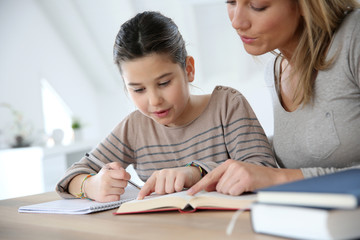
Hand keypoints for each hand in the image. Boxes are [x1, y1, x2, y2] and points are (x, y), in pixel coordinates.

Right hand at [85, 162, 130, 201]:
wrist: (90, 186)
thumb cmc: (102, 177)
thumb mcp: (107, 167)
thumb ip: (116, 165)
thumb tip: (123, 170)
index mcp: (107, 173)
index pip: (123, 174)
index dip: (127, 175)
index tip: (127, 177)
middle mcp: (106, 182)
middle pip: (124, 183)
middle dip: (123, 182)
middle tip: (118, 182)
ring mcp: (104, 191)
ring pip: (122, 191)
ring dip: (120, 189)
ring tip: (114, 187)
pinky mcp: (104, 198)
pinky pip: (117, 198)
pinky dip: (116, 196)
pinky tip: (112, 192)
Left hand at [137, 166, 201, 199]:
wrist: (188, 173)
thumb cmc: (174, 180)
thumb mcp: (163, 183)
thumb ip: (153, 188)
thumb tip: (142, 196)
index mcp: (156, 175)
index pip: (148, 184)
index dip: (143, 192)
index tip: (139, 199)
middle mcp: (162, 172)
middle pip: (159, 191)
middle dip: (165, 193)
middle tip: (169, 189)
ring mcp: (171, 172)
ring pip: (168, 190)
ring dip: (173, 191)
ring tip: (175, 187)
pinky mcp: (180, 174)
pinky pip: (177, 187)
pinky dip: (179, 189)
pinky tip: (180, 185)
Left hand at [187, 159, 303, 195]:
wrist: (274, 177)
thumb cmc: (254, 178)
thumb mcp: (236, 175)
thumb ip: (222, 179)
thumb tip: (207, 187)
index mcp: (228, 163)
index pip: (210, 176)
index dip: (199, 185)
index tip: (190, 193)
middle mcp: (232, 165)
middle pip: (218, 187)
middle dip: (226, 190)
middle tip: (239, 186)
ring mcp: (239, 171)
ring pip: (225, 191)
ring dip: (233, 192)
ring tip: (244, 186)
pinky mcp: (245, 179)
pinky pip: (233, 192)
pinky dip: (239, 194)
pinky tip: (246, 188)